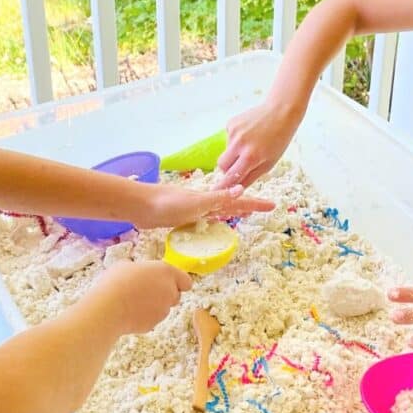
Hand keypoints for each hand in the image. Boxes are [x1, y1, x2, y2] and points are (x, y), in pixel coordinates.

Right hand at [89, 260, 192, 333]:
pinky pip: (151, 320)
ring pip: (163, 309)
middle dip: (165, 295)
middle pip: (176, 296)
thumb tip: (139, 274)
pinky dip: (144, 318)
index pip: (186, 281)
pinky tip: (129, 313)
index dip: (178, 283)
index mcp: (166, 272)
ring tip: (133, 302)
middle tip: (146, 292)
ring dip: (153, 306)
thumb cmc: (116, 281)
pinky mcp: (153, 324)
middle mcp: (170, 291)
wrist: (108, 308)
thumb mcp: (126, 266)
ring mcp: (163, 310)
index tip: (167, 283)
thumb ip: (141, 270)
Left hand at [137, 181, 274, 228]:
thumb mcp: (196, 202)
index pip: (238, 201)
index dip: (254, 204)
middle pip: (231, 204)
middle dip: (247, 206)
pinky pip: (205, 220)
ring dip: (232, 212)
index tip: (272, 205)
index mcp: (210, 199)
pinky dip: (214, 220)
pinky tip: (212, 224)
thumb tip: (241, 188)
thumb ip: (218, 198)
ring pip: (218, 212)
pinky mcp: (182, 218)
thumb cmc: (167, 203)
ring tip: (245, 214)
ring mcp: (193, 210)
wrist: (140, 206)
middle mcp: (204, 203)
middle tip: (263, 208)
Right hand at [217, 101, 301, 187]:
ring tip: (252, 144)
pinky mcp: (231, 123)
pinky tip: (249, 134)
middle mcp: (239, 144)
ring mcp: (233, 132)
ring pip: (226, 151)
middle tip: (242, 164)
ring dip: (235, 152)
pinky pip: (228, 138)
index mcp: (251, 157)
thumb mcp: (269, 163)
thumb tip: (236, 189)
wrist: (281, 112)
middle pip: (221, 165)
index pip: (230, 177)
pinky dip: (236, 140)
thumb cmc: (278, 140)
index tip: (215, 192)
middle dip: (228, 168)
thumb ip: (250, 177)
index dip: (222, 186)